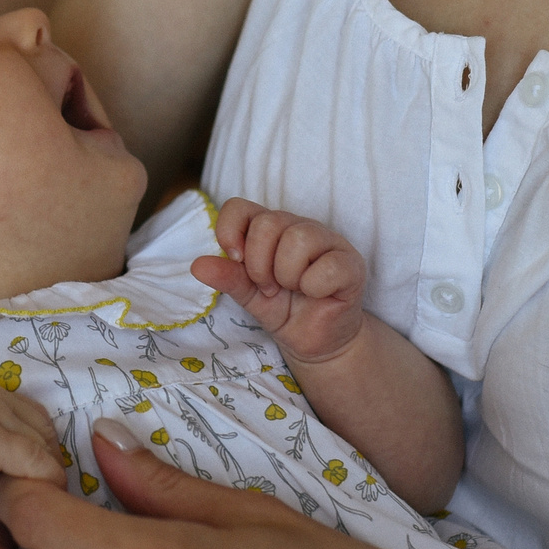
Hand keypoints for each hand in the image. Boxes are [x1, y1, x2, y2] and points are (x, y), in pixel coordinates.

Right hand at [0, 378, 68, 491]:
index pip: (35, 416)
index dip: (37, 446)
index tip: (24, 473)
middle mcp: (1, 399)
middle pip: (46, 432)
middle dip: (45, 463)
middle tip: (31, 492)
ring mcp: (1, 417)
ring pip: (46, 451)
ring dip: (42, 479)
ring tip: (27, 502)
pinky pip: (38, 466)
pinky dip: (41, 485)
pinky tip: (25, 504)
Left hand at [190, 198, 366, 362]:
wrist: (317, 341)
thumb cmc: (284, 310)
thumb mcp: (248, 296)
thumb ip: (228, 278)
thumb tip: (197, 265)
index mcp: (270, 229)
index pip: (239, 206)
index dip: (230, 232)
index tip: (235, 260)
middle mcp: (299, 227)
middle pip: (268, 223)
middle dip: (259, 265)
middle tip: (269, 287)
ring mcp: (328, 242)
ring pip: (298, 239)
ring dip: (287, 275)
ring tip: (293, 290)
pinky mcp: (351, 264)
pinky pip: (326, 267)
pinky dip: (314, 287)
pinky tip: (317, 294)